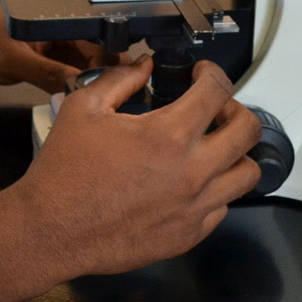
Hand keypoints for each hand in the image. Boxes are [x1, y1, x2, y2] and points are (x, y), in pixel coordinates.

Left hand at [0, 0, 111, 92]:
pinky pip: (78, 73)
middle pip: (103, 55)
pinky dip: (83, 86)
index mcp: (63, 20)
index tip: (119, 88)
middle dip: (109, 76)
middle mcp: (69, 31)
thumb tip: (79, 89)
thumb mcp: (12, 59)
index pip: (102, 40)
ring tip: (102, 105)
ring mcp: (64, 46)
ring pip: (93, 67)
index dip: (114, 63)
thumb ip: (45, 72)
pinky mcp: (57, 60)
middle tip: (110, 103)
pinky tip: (85, 101)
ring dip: (97, 84)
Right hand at [0, 58, 262, 301]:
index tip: (202, 75)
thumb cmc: (64, 170)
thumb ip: (120, 80)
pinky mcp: (189, 234)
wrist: (52, 230)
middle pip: (249, 131)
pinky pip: (222, 206)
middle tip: (215, 109)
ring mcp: (195, 206)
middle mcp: (193, 171)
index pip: (217, 91)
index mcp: (169, 134)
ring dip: (235, 153)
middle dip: (235, 110)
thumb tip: (143, 67)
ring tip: (212, 147)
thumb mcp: (83, 108)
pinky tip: (190, 182)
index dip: (213, 73)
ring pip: (247, 174)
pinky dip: (215, 189)